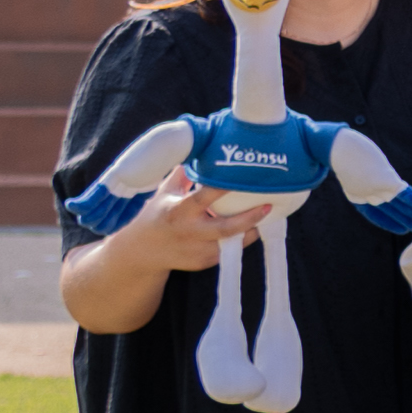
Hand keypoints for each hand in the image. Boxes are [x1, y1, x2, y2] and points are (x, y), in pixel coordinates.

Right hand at [123, 170, 271, 274]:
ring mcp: (198, 250)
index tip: (240, 178)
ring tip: (265, 214)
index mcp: (178, 211)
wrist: (143, 251)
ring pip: (233, 242)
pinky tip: (252, 227)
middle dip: (249, 219)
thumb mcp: (166, 192)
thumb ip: (184, 174)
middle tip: (268, 206)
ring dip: (252, 230)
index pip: (203, 198)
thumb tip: (200, 150)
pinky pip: (230, 249)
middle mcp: (189, 232)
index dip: (222, 189)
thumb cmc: (157, 215)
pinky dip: (243, 239)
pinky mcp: (205, 262)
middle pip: (225, 228)